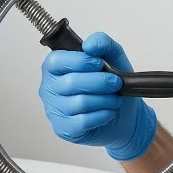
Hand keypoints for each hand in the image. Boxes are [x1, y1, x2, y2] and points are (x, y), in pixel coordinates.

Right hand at [38, 32, 156, 160]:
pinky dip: (102, 115)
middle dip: (100, 82)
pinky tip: (108, 112)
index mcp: (55, 68)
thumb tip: (90, 45)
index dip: (80, 61)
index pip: (57, 61)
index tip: (99, 63)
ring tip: (114, 99)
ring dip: (104, 100)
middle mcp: (49, 88)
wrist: (123, 115)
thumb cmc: (111, 86)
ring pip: (80, 103)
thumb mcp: (113, 57)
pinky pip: (83, 121)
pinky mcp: (64, 129)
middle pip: (71, 82)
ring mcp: (54, 110)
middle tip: (115, 83)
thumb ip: (102, 43)